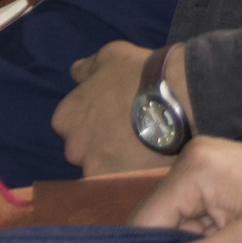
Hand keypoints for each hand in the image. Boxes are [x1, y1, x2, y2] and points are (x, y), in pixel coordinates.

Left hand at [52, 40, 170, 176]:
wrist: (176, 100)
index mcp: (66, 116)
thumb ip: (87, 68)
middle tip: (128, 137)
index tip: (111, 118)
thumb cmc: (140, 74)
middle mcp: (73, 147)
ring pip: (101, 172)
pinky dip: (131, 179)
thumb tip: (75, 72)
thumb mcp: (110, 56)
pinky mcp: (118, 186)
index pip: (68, 125)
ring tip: (142, 154)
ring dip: (115, 165)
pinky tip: (149, 166)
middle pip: (82, 152)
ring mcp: (95, 170)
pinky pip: (121, 186)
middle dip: (99, 147)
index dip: (90, 122)